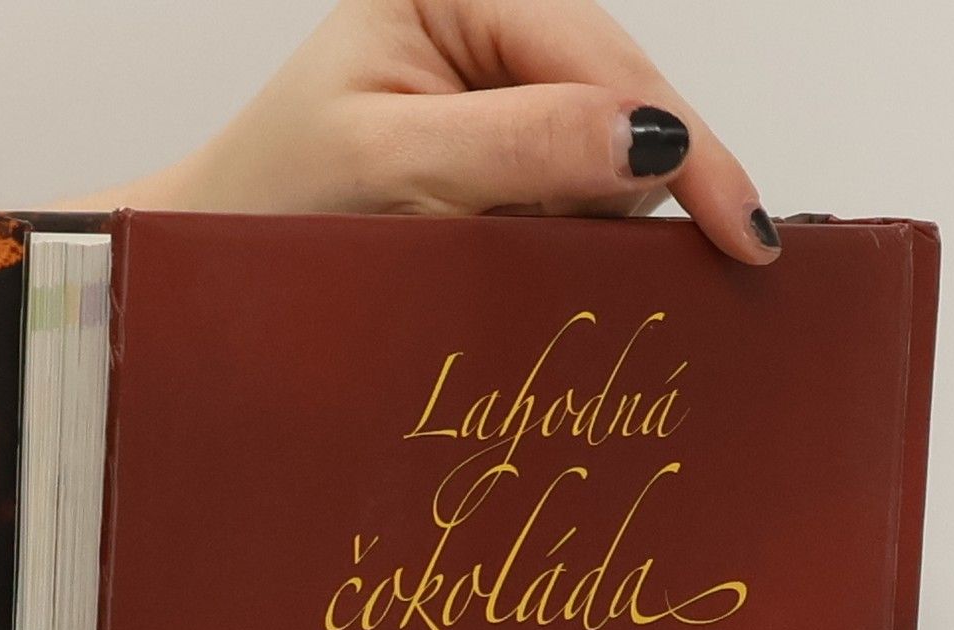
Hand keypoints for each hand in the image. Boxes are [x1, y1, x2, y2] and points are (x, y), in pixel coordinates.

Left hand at [135, 0, 778, 263]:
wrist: (213, 273)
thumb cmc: (270, 209)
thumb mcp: (392, 171)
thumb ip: (521, 147)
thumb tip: (652, 139)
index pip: (601, 56)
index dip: (680, 143)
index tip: (739, 231)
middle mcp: (486, 30)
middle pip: (623, 99)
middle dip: (649, 184)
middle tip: (696, 267)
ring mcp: (498, 98)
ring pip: (610, 159)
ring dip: (608, 226)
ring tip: (562, 274)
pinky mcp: (500, 164)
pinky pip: (576, 203)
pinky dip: (578, 248)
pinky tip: (552, 276)